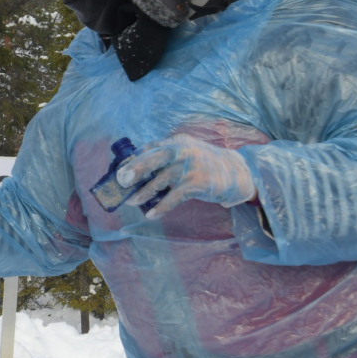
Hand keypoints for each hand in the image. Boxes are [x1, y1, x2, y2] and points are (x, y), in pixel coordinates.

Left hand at [117, 134, 254, 219]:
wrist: (236, 173)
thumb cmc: (205, 165)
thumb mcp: (186, 153)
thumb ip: (166, 158)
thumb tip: (135, 169)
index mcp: (176, 142)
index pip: (150, 148)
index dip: (133, 160)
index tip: (120, 171)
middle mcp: (182, 151)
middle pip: (153, 158)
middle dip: (135, 170)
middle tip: (121, 181)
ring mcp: (189, 167)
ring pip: (160, 180)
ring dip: (144, 193)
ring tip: (132, 202)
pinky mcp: (197, 183)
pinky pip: (173, 197)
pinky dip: (161, 207)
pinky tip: (151, 215)